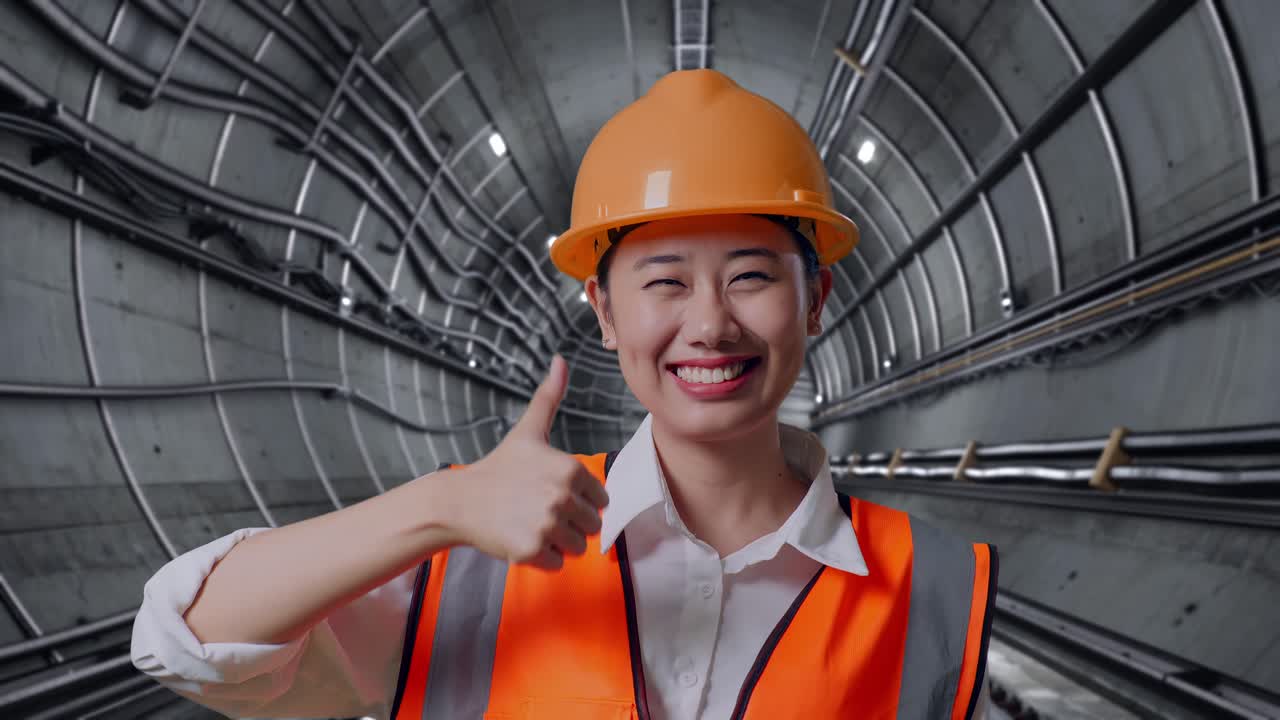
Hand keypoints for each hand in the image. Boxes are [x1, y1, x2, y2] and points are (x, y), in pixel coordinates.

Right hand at [442, 354, 609, 569]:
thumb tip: (561, 360)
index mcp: (571, 468)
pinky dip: (543, 558)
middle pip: (592, 526)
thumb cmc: (499, 467)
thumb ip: (550, 397)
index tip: (550, 493)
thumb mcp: (528, 431)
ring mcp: (547, 524)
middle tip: (538, 511)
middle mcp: (563, 496)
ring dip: (557, 542)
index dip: (578, 501)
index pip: (601, 500)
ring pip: (578, 547)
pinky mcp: (532, 550)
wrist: (459, 501)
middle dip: (569, 523)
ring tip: (530, 524)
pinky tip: (521, 539)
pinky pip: (558, 564)